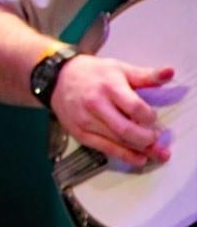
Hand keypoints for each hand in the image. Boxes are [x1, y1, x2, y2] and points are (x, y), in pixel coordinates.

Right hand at [51, 54, 173, 166]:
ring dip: (140, 150)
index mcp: (108, 87)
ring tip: (154, 152)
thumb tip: (170, 73)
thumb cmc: (92, 73)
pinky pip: (105, 149)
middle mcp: (95, 105)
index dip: (150, 117)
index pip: (136, 108)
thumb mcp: (119, 68)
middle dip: (147, 139)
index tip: (152, 118)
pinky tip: (138, 158)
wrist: (57, 77)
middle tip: (156, 139)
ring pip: (118, 142)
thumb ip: (146, 75)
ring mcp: (85, 120)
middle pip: (127, 130)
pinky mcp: (79, 133)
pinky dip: (125, 156)